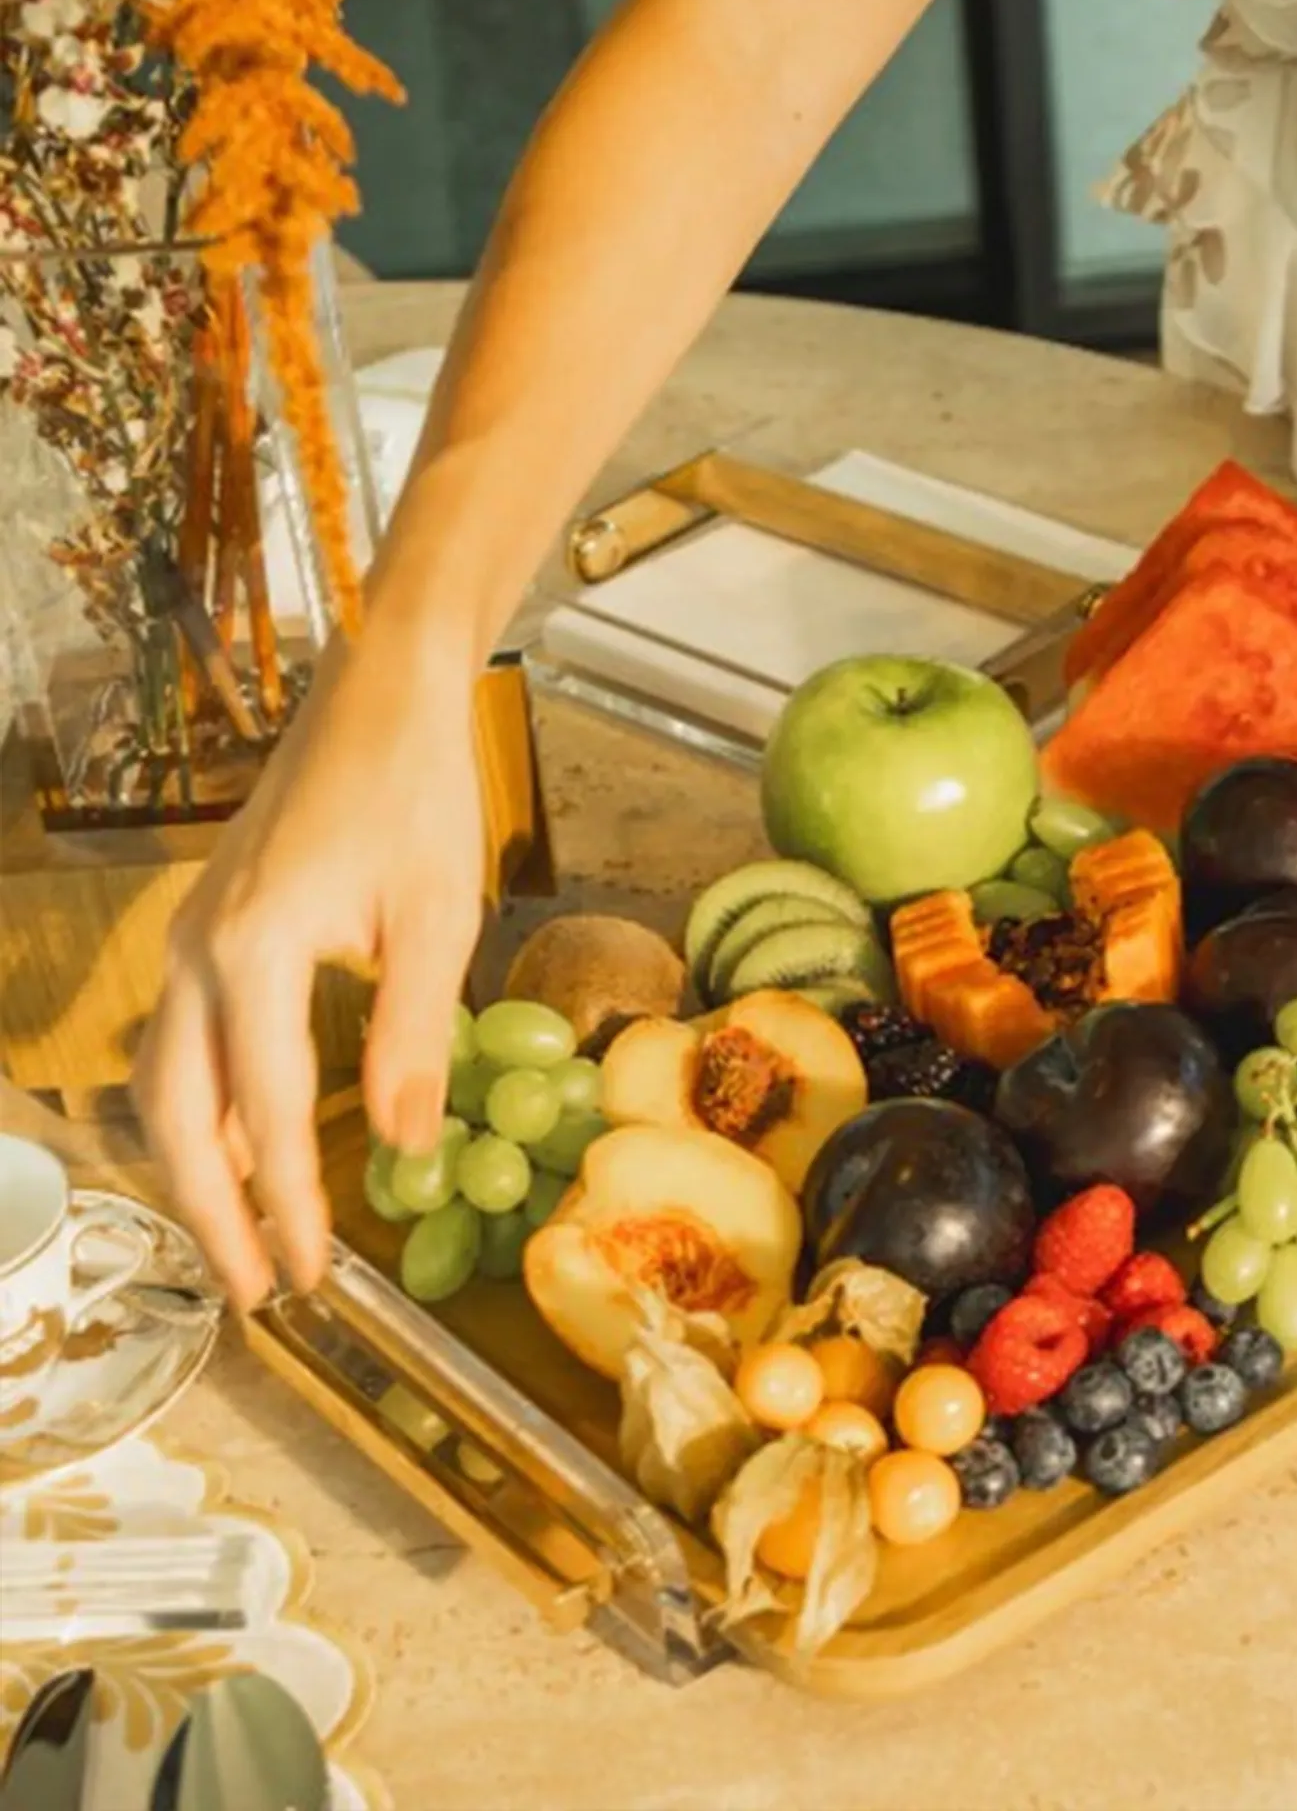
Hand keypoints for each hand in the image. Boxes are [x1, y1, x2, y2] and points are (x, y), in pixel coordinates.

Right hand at [131, 626, 482, 1308]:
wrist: (379, 694)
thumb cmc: (419, 793)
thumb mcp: (439, 916)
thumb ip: (413, 1035)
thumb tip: (402, 1147)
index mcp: (256, 951)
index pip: (267, 1113)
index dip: (290, 1204)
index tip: (315, 1278)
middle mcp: (199, 951)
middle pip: (179, 1116)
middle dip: (214, 1212)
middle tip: (259, 1294)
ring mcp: (192, 936)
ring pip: (164, 1082)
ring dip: (195, 1167)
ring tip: (240, 1239)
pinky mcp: (208, 926)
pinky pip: (182, 1041)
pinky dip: (199, 1110)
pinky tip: (238, 1145)